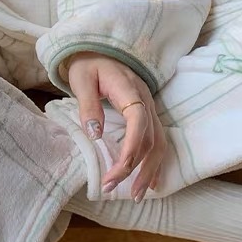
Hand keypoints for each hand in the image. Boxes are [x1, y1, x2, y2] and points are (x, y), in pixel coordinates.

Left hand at [66, 51, 165, 200]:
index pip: (138, 120)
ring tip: (138, 194)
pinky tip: (152, 180)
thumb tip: (95, 135)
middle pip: (151, 137)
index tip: (117, 170)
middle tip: (114, 187)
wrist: (100, 48)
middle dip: (136, 167)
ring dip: (150, 169)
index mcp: (128, 88)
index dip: (131, 148)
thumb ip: (88, 105)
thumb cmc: (88, 63)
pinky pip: (158, 138)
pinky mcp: (147, 112)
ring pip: (159, 141)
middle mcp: (145, 98)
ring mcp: (150, 105)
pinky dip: (156, 161)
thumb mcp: (81, 79)